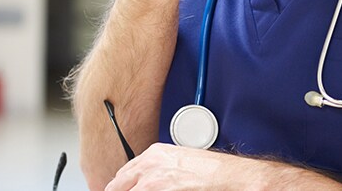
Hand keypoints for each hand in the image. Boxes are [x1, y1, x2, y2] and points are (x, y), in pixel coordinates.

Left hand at [105, 143, 239, 190]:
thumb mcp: (175, 160)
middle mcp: (148, 166)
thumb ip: (155, 169)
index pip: (121, 175)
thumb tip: (142, 182)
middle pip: (116, 186)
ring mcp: (152, 182)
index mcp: (152, 155)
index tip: (119, 190)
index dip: (119, 187)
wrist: (225, 175)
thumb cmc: (207, 169)